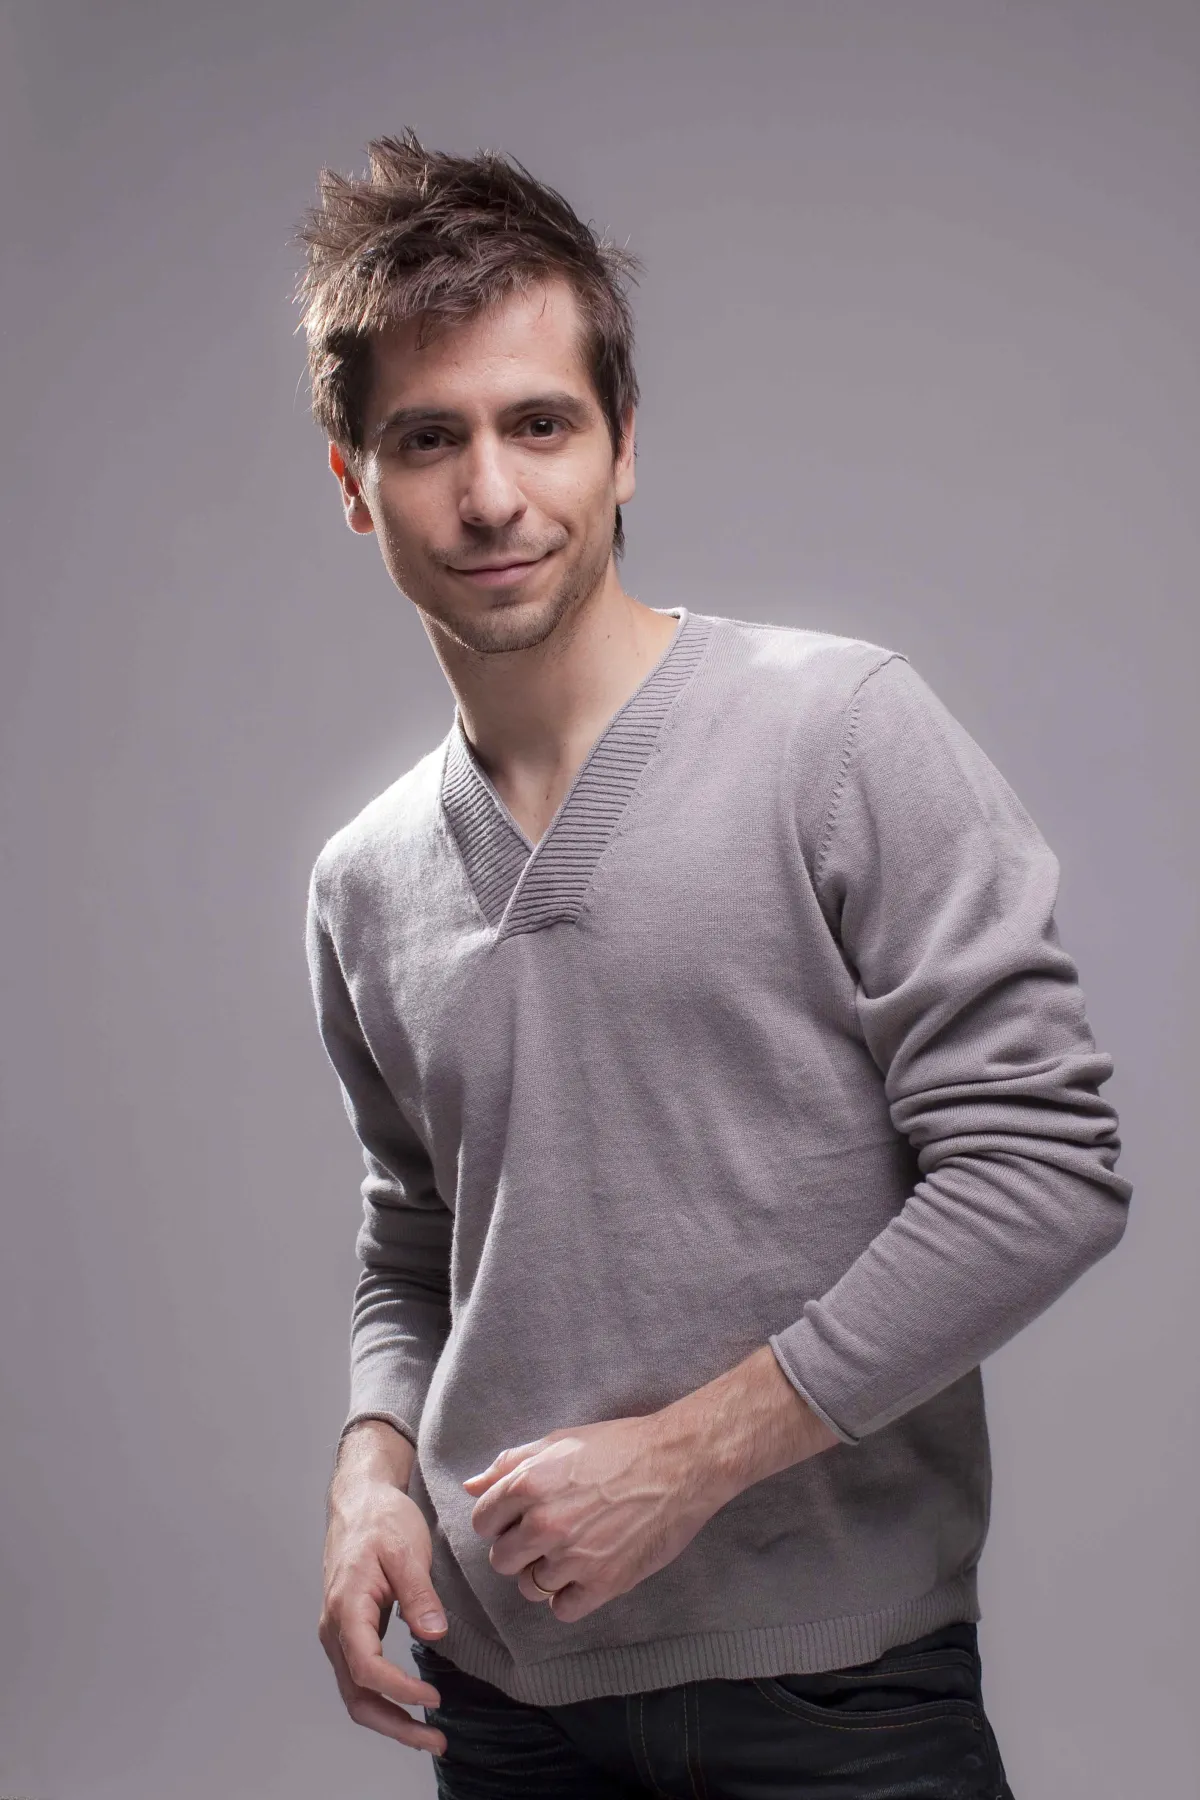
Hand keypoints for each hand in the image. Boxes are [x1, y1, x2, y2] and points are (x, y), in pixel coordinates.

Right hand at [319, 1473, 448, 1756]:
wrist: (359, 1501)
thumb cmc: (380, 1519)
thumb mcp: (405, 1548)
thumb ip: (418, 1592)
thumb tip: (434, 1633)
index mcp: (346, 1606)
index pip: (365, 1666)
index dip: (399, 1689)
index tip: (433, 1697)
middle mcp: (335, 1626)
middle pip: (356, 1694)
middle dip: (394, 1724)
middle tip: (435, 1740)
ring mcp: (339, 1631)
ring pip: (355, 1692)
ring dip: (390, 1718)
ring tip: (429, 1734)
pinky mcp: (350, 1631)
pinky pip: (361, 1677)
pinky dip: (384, 1698)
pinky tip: (412, 1703)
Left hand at [462, 1412, 721, 1623]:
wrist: (679, 1464)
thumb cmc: (620, 1446)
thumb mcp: (560, 1441)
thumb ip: (511, 1463)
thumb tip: (471, 1485)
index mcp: (528, 1485)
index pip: (483, 1522)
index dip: (500, 1520)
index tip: (519, 1517)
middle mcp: (544, 1524)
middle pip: (502, 1560)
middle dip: (518, 1549)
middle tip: (546, 1535)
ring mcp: (574, 1558)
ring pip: (530, 1588)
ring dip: (544, 1574)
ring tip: (571, 1551)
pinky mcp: (604, 1583)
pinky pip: (562, 1609)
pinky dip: (569, 1597)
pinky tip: (585, 1574)